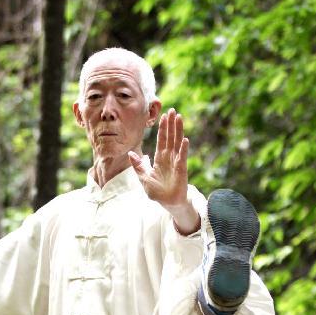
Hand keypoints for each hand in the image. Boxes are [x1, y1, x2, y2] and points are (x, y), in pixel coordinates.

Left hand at [129, 109, 197, 233]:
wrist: (168, 203)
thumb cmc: (157, 192)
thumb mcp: (144, 178)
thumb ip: (138, 166)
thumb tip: (130, 154)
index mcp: (160, 159)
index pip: (161, 140)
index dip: (162, 128)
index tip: (163, 116)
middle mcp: (169, 158)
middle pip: (170, 137)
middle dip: (171, 124)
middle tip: (172, 110)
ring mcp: (176, 162)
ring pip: (177, 143)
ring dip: (178, 130)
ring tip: (179, 118)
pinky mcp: (181, 170)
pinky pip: (182, 157)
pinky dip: (183, 149)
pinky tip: (185, 139)